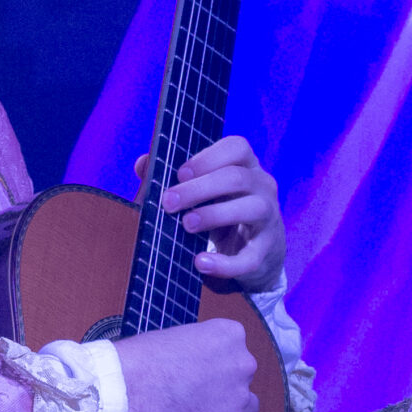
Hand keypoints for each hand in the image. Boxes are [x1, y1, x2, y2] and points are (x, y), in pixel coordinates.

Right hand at [115, 322, 270, 411]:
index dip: (217, 365)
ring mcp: (241, 397)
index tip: (198, 373)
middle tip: (191, 397)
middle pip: (242, 381)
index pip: (235, 351)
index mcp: (231, 335)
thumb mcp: (178, 337)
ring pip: (248, 409)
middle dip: (223, 389)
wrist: (134, 385)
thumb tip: (193, 370)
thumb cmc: (145, 358)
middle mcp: (244, 363)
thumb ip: (197, 352)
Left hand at [134, 134, 287, 290]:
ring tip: (187, 225)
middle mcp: (263, 186)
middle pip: (237, 177)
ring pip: (252, 208)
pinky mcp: (267, 251)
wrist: (257, 253)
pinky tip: (201, 263)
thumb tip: (142, 164)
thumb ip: (173, 179)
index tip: (180, 174)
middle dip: (199, 188)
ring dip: (214, 215)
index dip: (208, 157)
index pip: (237, 147)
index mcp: (246, 166)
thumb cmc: (223, 214)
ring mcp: (270, 218)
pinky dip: (225, 263)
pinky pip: (250, 257)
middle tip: (169, 203)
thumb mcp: (202, 194)